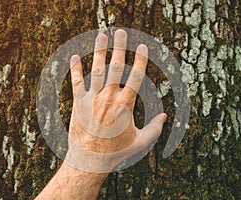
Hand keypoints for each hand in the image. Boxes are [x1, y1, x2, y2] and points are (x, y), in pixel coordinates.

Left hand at [65, 29, 166, 172]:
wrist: (89, 161)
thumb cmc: (116, 152)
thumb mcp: (140, 143)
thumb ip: (155, 129)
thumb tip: (165, 116)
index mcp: (125, 105)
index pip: (136, 76)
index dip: (141, 60)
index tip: (143, 47)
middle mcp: (108, 97)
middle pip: (116, 66)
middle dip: (119, 47)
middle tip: (121, 32)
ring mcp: (92, 99)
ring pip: (96, 69)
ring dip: (99, 51)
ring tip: (102, 35)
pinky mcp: (78, 103)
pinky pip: (77, 82)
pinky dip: (76, 68)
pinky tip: (76, 56)